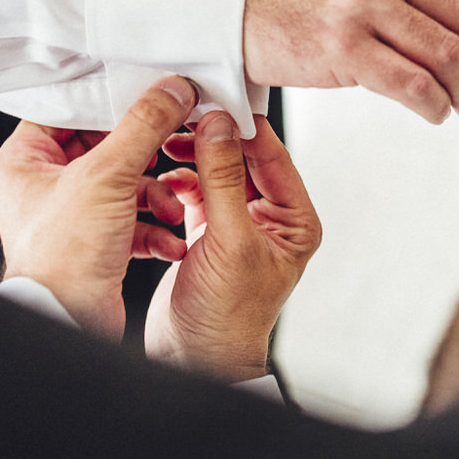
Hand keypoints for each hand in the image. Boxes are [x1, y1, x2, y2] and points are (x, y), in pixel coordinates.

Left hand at [0, 76, 198, 340]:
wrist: (69, 324)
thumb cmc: (62, 258)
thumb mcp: (107, 176)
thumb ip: (143, 126)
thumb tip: (171, 89)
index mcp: (26, 160)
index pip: (69, 110)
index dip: (108, 100)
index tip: (147, 91)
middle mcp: (45, 186)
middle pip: (107, 147)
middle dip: (147, 157)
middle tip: (172, 146)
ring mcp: (73, 216)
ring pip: (126, 186)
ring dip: (158, 196)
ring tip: (173, 208)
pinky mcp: (97, 245)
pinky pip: (134, 222)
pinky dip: (156, 229)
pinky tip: (171, 239)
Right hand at [145, 112, 320, 381]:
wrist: (198, 359)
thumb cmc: (228, 317)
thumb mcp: (228, 241)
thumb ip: (223, 180)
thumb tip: (221, 127)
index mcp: (295, 219)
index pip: (273, 155)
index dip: (244, 126)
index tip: (215, 99)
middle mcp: (271, 218)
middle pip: (243, 159)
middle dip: (213, 138)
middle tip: (184, 114)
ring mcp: (239, 224)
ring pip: (217, 172)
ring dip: (193, 158)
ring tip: (167, 142)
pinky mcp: (209, 232)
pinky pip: (197, 191)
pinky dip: (180, 181)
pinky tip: (163, 178)